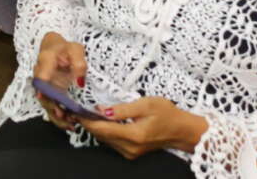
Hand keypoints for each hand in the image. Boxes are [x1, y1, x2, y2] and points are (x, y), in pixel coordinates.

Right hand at [32, 33, 88, 128]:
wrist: (56, 49)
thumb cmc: (66, 49)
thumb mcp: (75, 50)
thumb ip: (78, 63)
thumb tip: (80, 83)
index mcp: (45, 62)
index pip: (42, 77)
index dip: (45, 92)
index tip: (52, 102)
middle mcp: (41, 76)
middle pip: (43, 95)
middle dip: (53, 108)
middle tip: (65, 116)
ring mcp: (44, 87)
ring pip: (46, 104)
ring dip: (57, 116)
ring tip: (70, 124)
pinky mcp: (49, 95)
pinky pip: (51, 107)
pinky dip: (59, 118)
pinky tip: (69, 125)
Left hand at [78, 96, 207, 158]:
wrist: (181, 130)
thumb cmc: (167, 113)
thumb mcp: (146, 104)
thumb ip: (122, 109)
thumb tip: (101, 110)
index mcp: (134, 135)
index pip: (103, 129)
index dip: (87, 120)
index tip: (74, 110)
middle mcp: (130, 147)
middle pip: (101, 136)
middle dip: (87, 123)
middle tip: (74, 110)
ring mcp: (130, 152)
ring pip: (105, 140)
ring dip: (95, 128)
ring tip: (84, 113)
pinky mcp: (131, 152)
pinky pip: (112, 142)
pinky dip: (104, 132)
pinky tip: (100, 121)